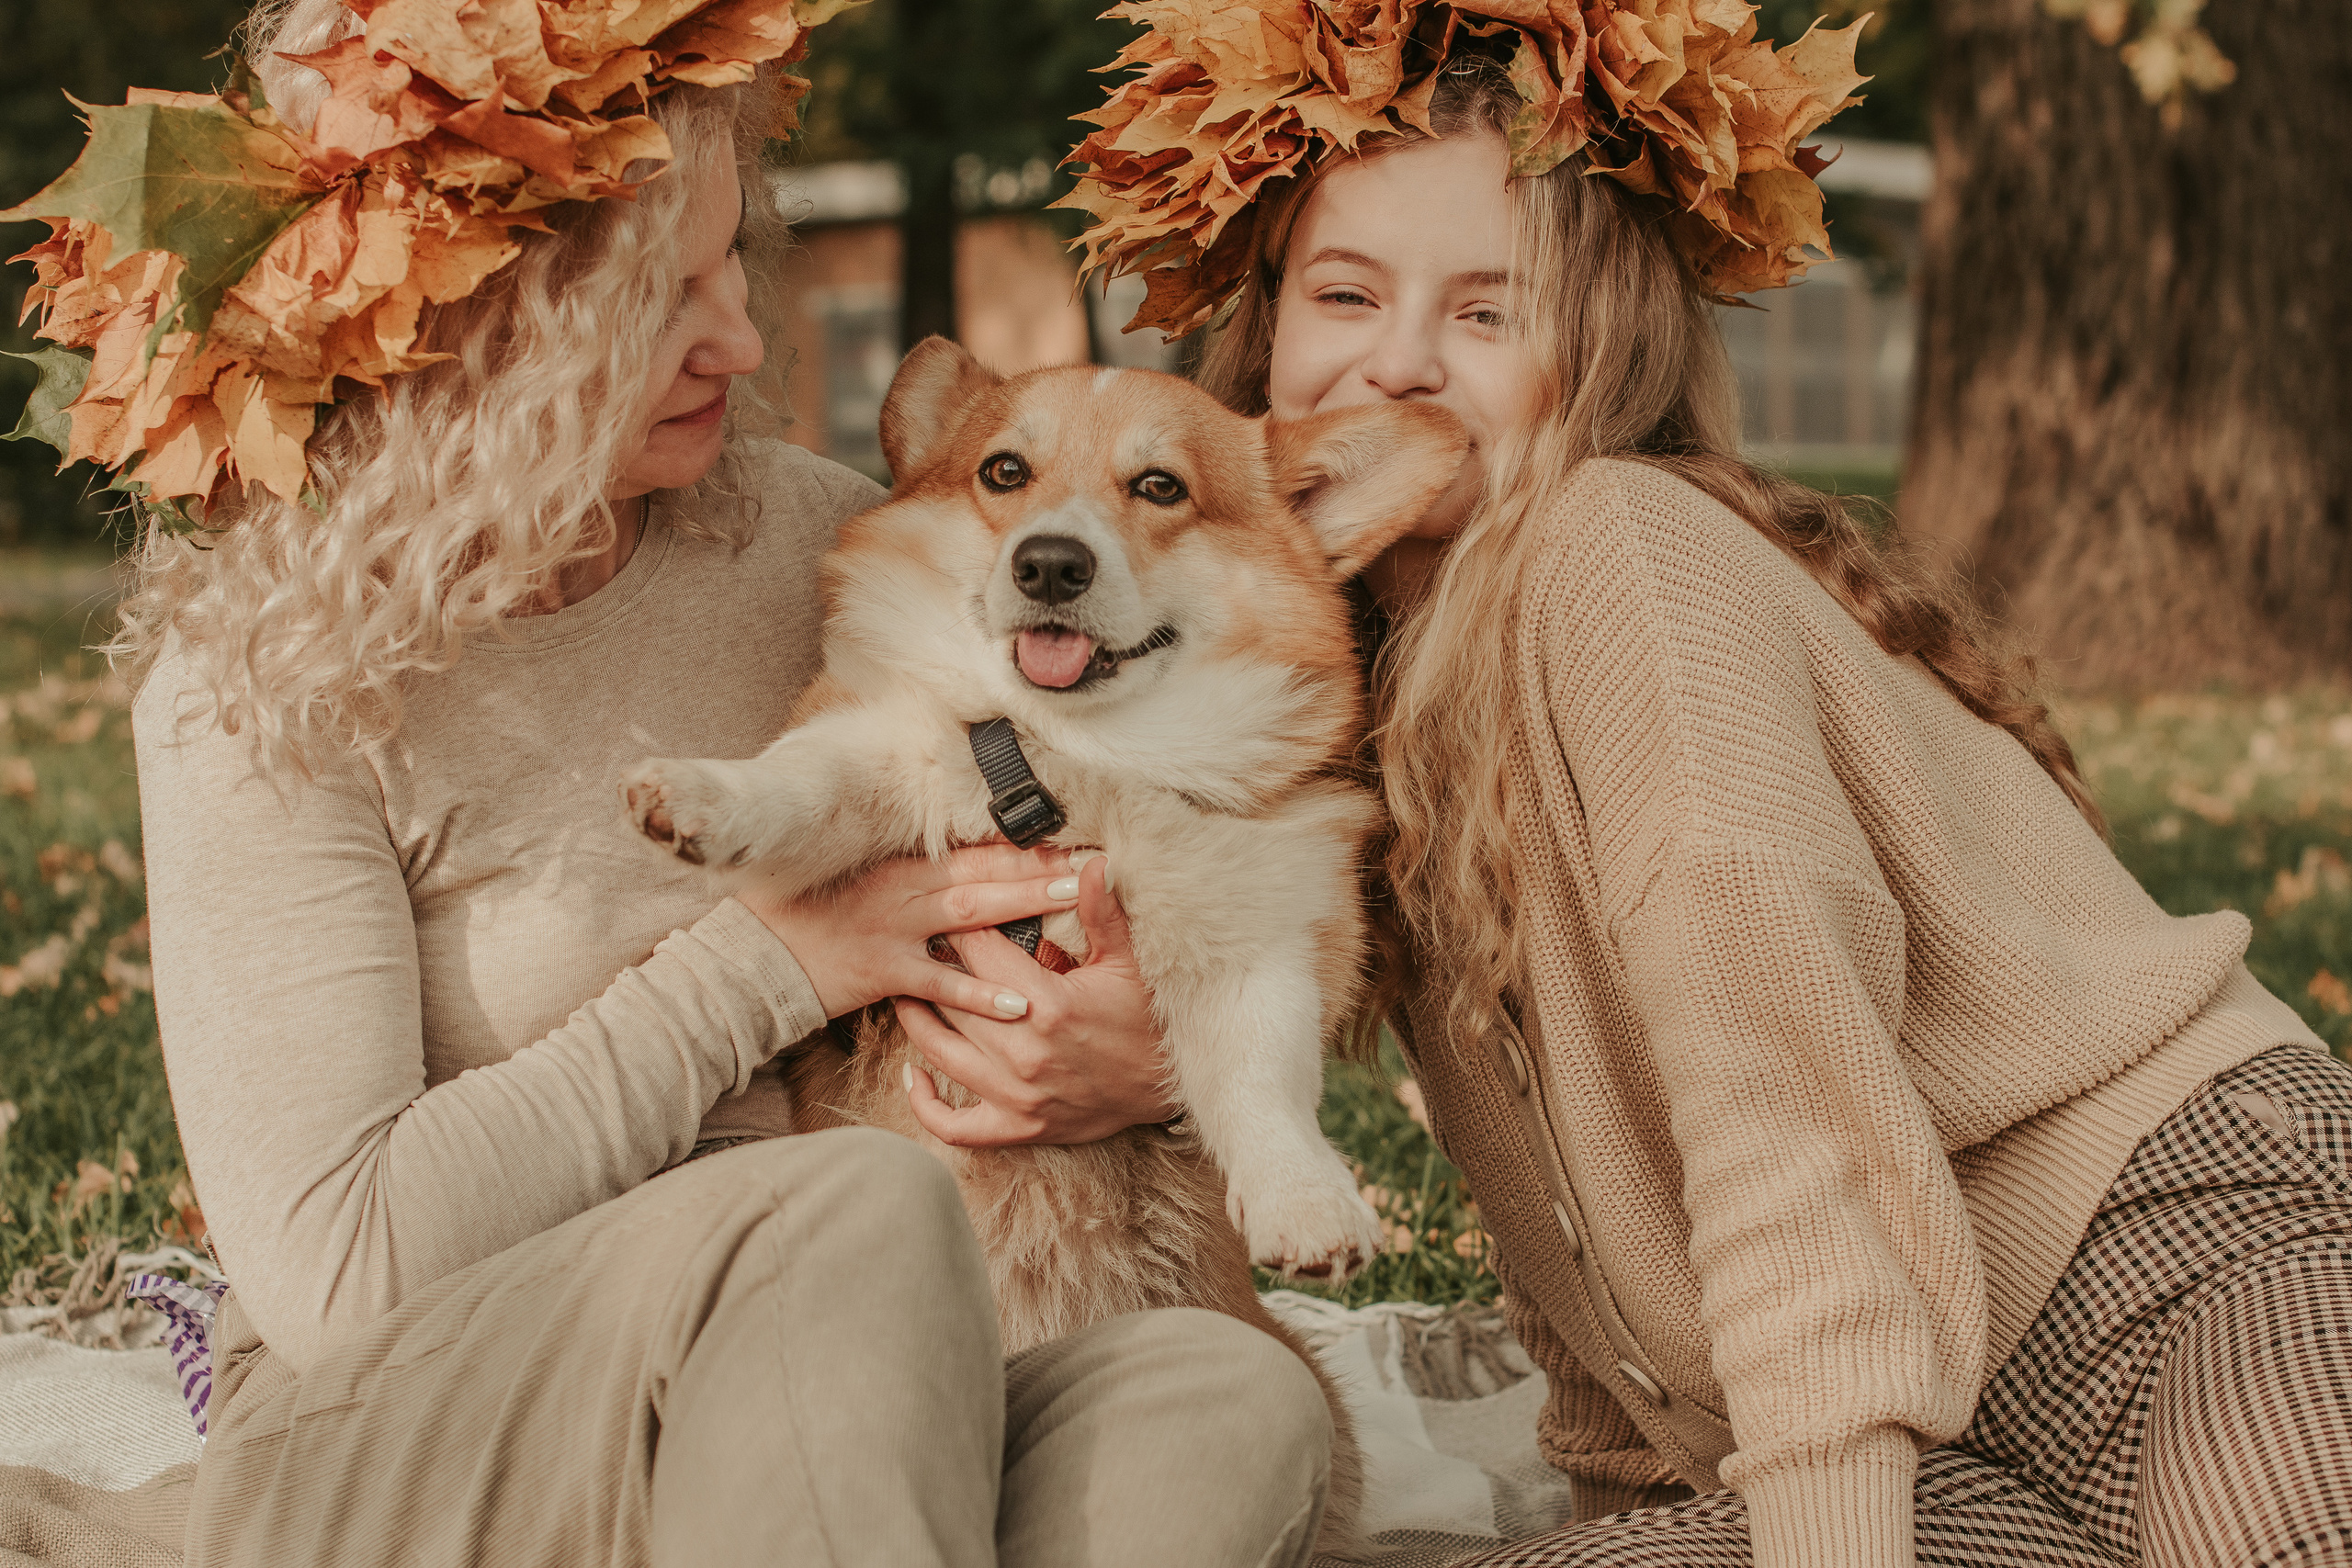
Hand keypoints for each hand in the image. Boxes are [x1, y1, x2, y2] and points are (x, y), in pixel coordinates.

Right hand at [732, 843, 1078, 1020]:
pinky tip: (1019, 1003)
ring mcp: (894, 930)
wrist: (755, 954)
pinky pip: (941, 985)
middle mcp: (902, 889)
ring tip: (1070, 900)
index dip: (1020, 844)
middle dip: (1036, 866)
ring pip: (972, 914)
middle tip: (1087, 859)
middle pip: (982, 873)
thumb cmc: (802, 913)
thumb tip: (948, 859)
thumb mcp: (850, 876)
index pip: (971, 849)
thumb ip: (902, 870)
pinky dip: (980, 994)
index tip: (1066, 837)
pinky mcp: (884, 973)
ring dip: (1024, 905)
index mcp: (898, 863)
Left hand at [897, 856, 1175, 1146]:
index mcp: (1047, 1005)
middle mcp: (1023, 1053)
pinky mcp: (1017, 1127)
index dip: (962, 926)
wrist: (1170, 1085)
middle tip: (924, 944)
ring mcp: (1016, 1096)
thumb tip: (1094, 860)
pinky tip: (915, 1074)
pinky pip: (953, 1126)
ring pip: (938, 1051)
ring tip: (911, 991)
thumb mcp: (1128, 961)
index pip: (978, 952)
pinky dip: (925, 1103)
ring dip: (917, 1018)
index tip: (954, 911)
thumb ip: (1101, 911)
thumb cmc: (1148, 1018)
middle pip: (951, 997)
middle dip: (935, 966)